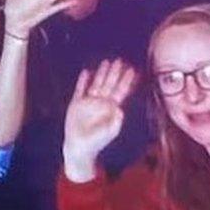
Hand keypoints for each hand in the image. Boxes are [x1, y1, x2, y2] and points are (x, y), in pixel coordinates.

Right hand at [62, 59, 136, 181]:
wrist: (79, 148)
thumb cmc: (97, 142)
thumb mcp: (110, 132)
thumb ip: (116, 121)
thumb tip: (120, 109)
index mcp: (111, 109)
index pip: (121, 92)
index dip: (126, 81)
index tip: (133, 70)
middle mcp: (101, 103)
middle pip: (110, 84)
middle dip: (115, 73)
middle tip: (120, 61)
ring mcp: (89, 102)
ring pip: (96, 84)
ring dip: (101, 73)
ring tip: (106, 62)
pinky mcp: (76, 104)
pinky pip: (80, 89)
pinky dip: (83, 81)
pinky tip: (86, 72)